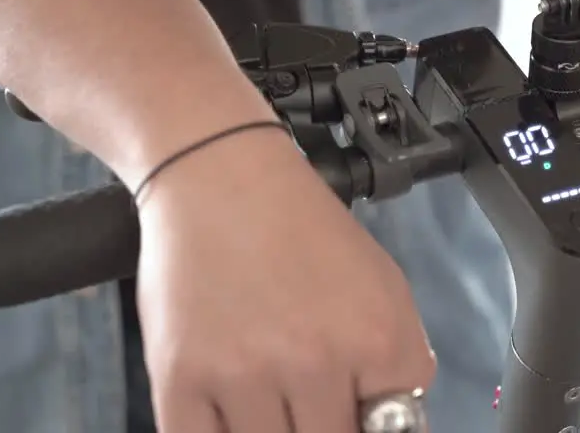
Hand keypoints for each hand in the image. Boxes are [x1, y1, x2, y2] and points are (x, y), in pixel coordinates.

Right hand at [134, 125, 434, 430]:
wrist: (219, 172)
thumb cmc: (299, 228)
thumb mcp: (383, 286)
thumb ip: (398, 364)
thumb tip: (390, 428)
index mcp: (377, 341)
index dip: (368, 427)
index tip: (347, 412)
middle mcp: (314, 363)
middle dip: (318, 424)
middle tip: (302, 395)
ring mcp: (244, 375)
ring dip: (267, 429)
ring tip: (263, 386)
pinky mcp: (180, 380)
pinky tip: (226, 412)